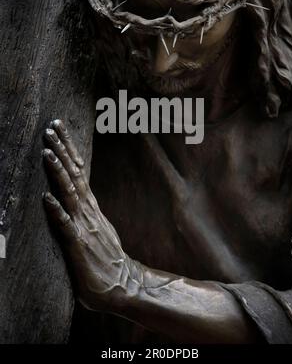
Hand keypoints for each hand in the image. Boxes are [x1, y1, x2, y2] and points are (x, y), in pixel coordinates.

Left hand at [42, 120, 139, 312]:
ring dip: (58, 171)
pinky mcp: (78, 245)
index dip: (68, 150)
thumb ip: (84, 214)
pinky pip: (65, 225)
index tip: (59, 130)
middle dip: (62, 150)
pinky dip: (56, 210)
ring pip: (70, 193)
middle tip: (52, 127)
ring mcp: (84, 226)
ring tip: (47, 151)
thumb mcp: (96, 230)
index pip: (78, 171)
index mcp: (91, 207)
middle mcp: (88, 211)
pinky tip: (46, 197)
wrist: (124, 285)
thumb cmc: (106, 260)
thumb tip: (72, 199)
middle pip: (74, 174)